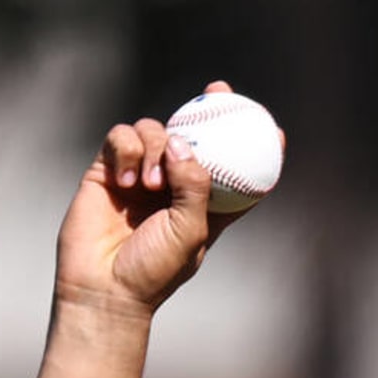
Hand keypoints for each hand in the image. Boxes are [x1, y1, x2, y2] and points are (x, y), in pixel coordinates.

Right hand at [52, 79, 281, 315]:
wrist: (103, 286)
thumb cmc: (154, 269)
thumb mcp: (190, 232)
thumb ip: (195, 187)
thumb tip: (186, 144)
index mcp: (205, 205)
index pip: (235, 170)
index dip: (254, 147)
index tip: (273, 127)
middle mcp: (174, 185)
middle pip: (194, 137)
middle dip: (207, 109)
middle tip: (216, 91)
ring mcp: (142, 174)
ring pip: (156, 131)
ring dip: (157, 147)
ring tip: (151, 185)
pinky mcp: (110, 169)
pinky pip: (122, 137)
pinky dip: (127, 149)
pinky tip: (127, 180)